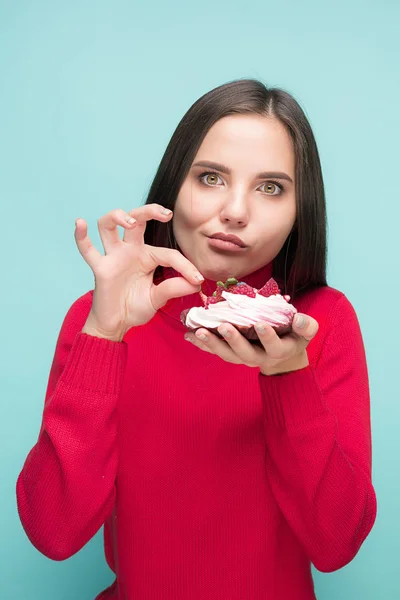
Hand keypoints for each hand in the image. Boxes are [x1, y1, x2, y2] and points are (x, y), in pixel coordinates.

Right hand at [75, 205, 203, 340]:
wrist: (116, 324)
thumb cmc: (135, 308)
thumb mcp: (158, 298)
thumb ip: (174, 289)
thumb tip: (196, 284)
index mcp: (148, 256)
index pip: (168, 253)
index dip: (185, 266)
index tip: (199, 280)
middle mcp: (130, 251)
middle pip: (137, 219)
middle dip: (150, 211)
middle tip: (167, 214)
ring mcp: (113, 257)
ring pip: (109, 225)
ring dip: (117, 217)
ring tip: (130, 222)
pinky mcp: (100, 268)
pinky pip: (87, 250)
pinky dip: (81, 236)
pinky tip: (80, 222)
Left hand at [184, 313, 318, 374]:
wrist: (282, 355)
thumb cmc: (294, 337)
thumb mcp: (306, 332)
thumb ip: (306, 326)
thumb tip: (300, 319)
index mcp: (278, 350)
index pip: (274, 346)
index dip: (268, 336)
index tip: (261, 324)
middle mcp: (258, 357)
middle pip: (244, 353)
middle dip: (233, 340)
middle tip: (223, 326)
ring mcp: (242, 357)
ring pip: (226, 354)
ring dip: (212, 343)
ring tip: (198, 331)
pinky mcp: (230, 353)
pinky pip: (215, 351)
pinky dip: (202, 344)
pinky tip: (189, 335)